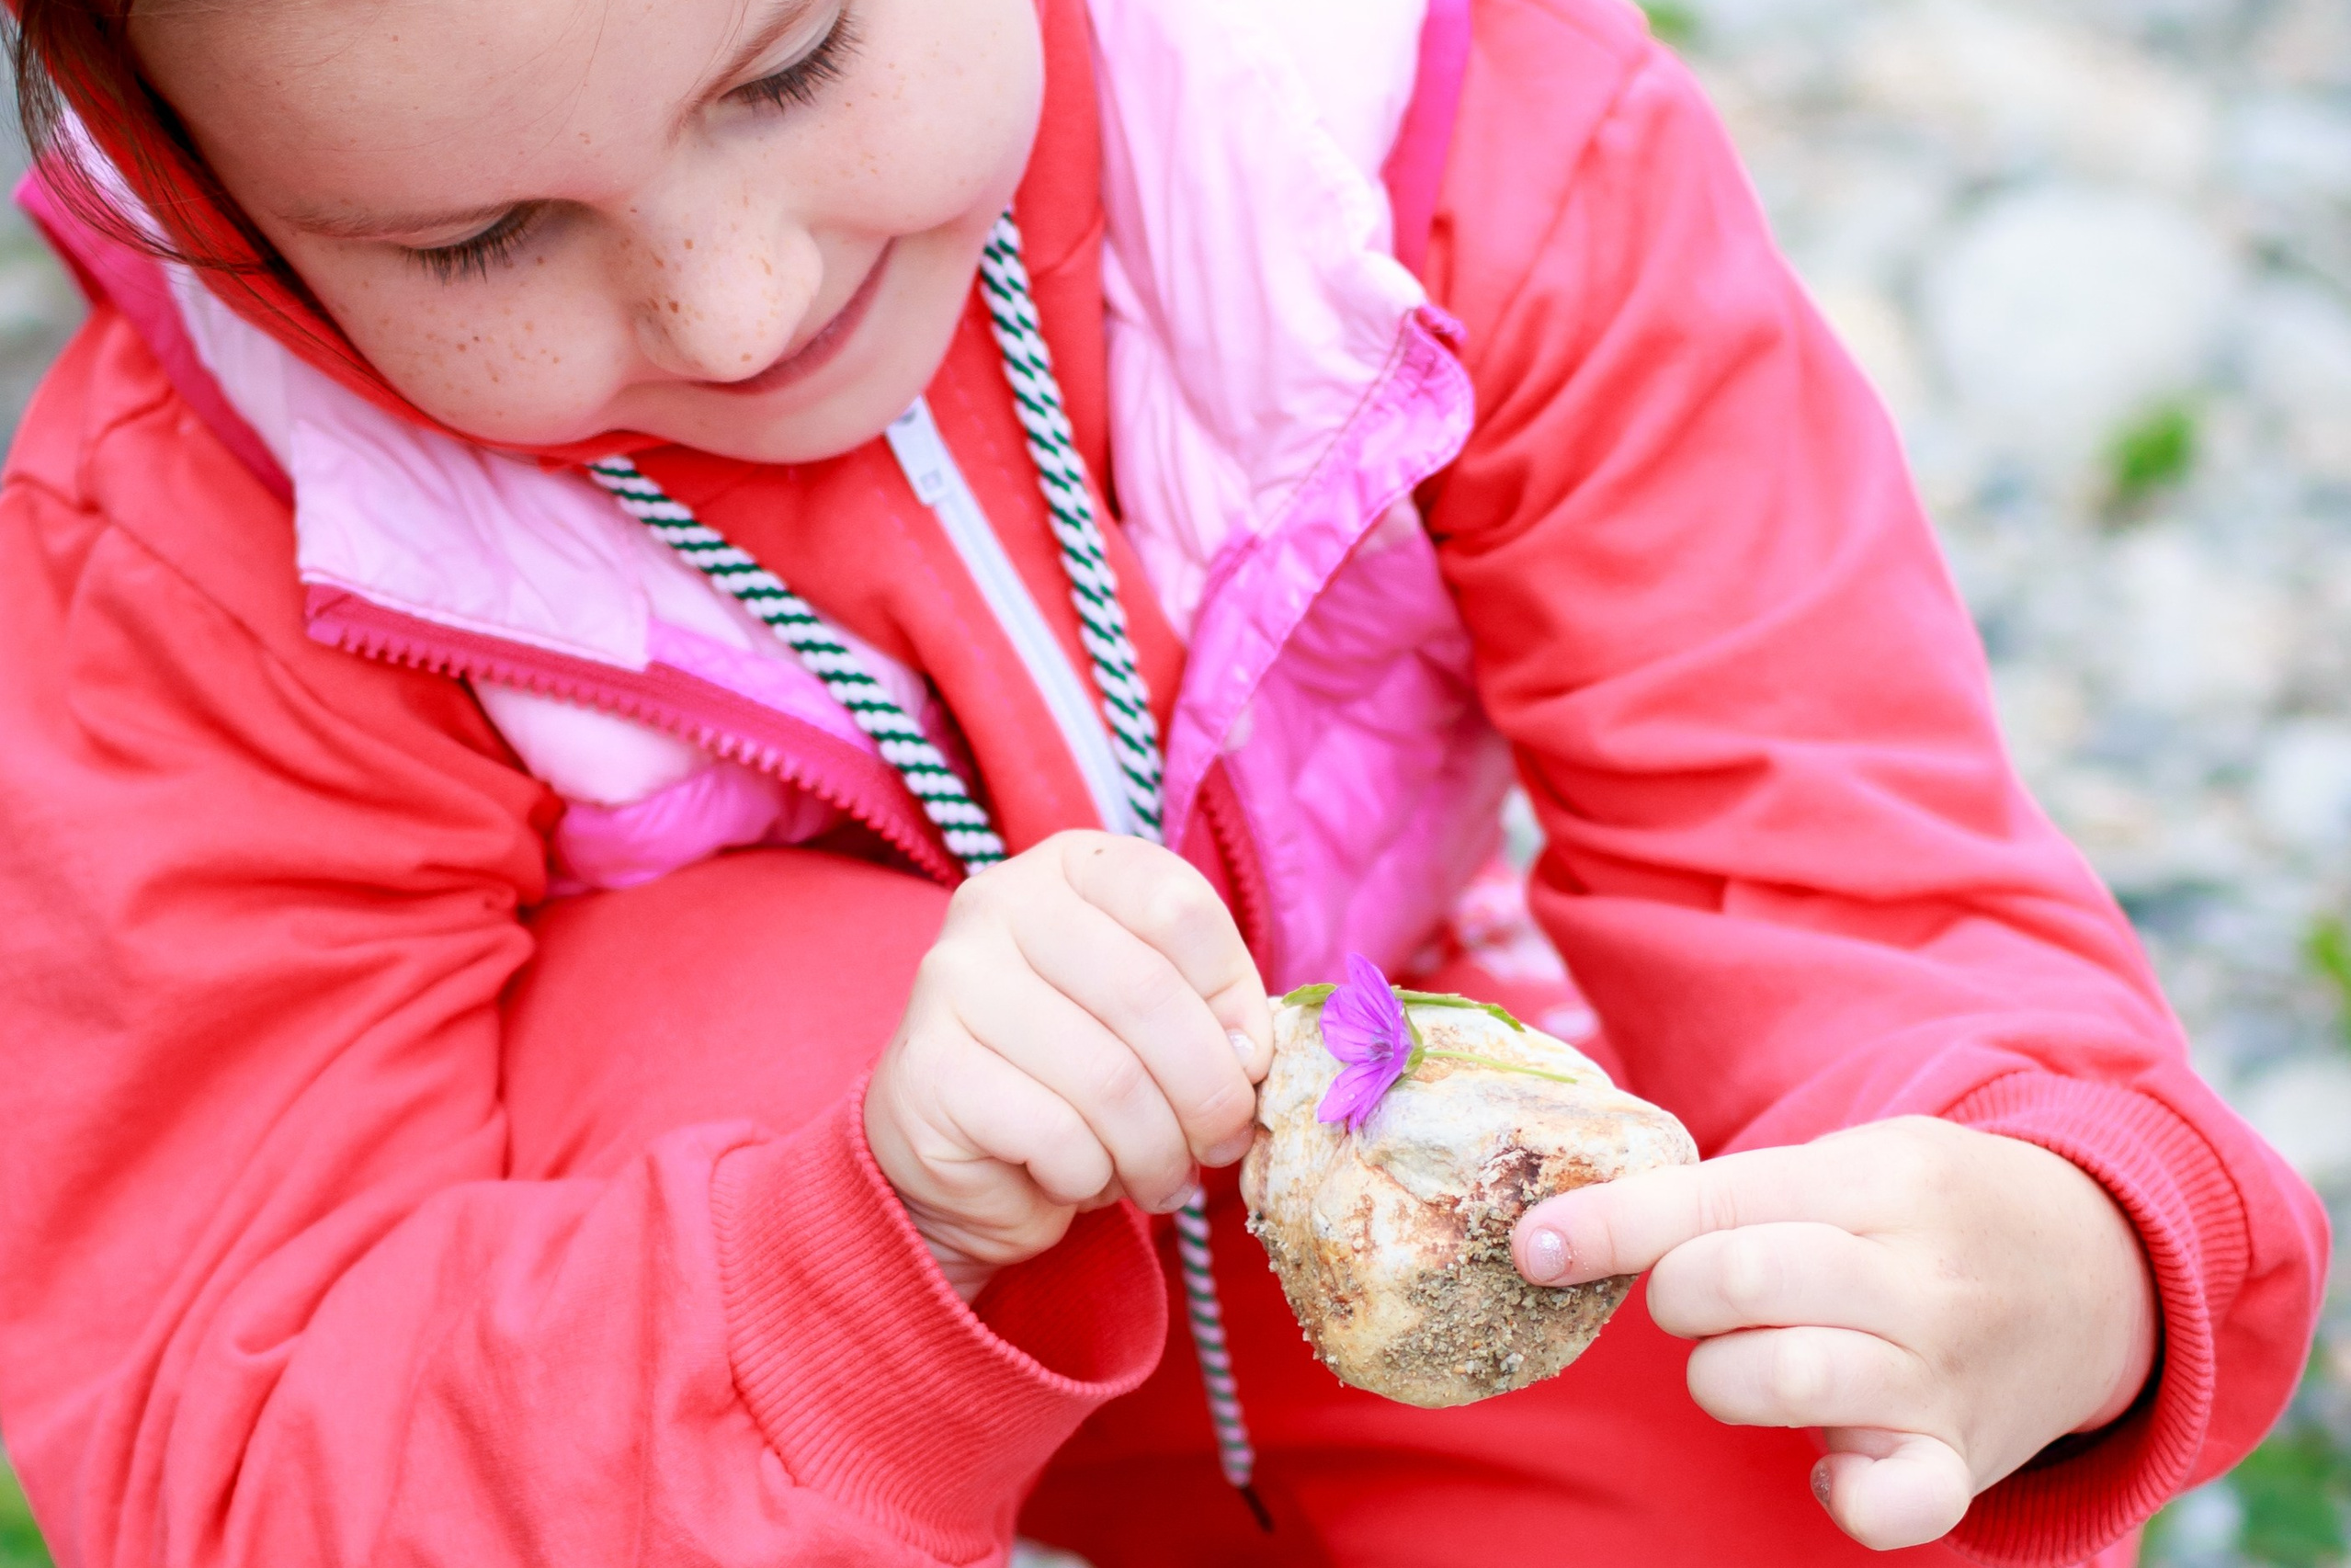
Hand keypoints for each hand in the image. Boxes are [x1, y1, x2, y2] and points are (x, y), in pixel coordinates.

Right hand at [865, 831, 1271, 1298]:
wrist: (962, 1156)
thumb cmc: (1077, 1076)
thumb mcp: (1156, 1022)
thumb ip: (1211, 1015)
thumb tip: (1248, 1061)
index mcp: (1072, 866)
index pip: (1179, 906)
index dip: (1234, 998)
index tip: (1248, 1064)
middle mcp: (1000, 903)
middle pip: (1146, 993)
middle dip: (1207, 1092)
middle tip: (1220, 1143)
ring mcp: (952, 981)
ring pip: (1108, 1079)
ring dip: (1156, 1150)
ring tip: (1160, 1177)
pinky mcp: (929, 1070)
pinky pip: (1056, 1136)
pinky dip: (1092, 1177)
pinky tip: (1082, 1180)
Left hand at [1511, 1116, 2157, 1549]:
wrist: (2103, 1267)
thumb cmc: (1928, 1213)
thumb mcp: (1852, 1160)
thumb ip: (1725, 1191)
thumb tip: (1562, 1229)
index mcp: (1880, 1180)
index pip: (1715, 1199)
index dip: (1608, 1225)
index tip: (1534, 1245)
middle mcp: (1917, 1276)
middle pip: (1738, 1282)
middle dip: (1676, 1295)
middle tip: (1692, 1299)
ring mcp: (1945, 1374)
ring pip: (1782, 1380)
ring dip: (1725, 1378)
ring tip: (1750, 1362)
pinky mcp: (1964, 1461)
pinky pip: (1894, 1505)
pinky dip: (1841, 1494)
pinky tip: (1825, 1458)